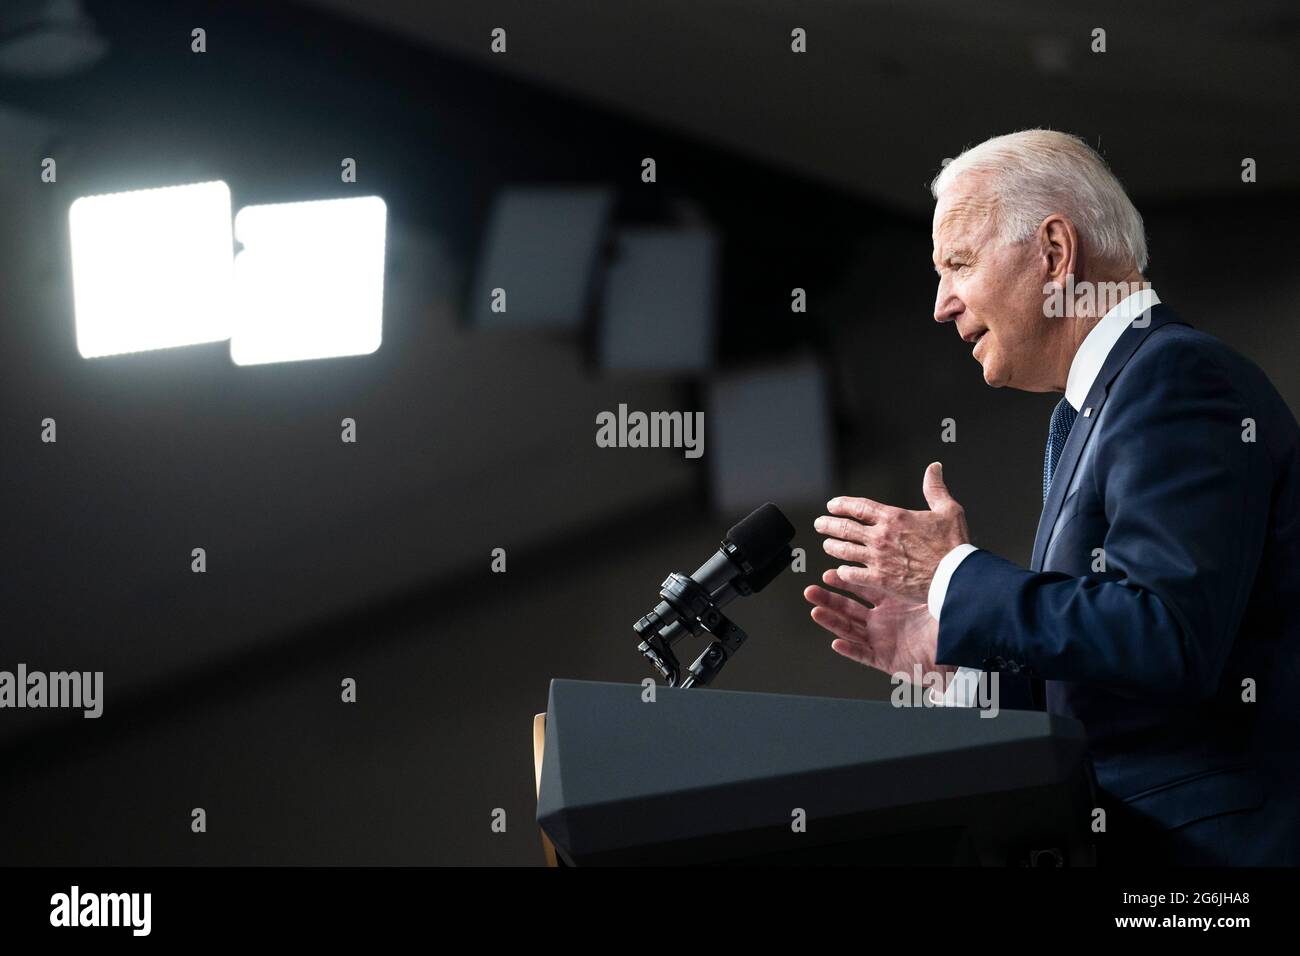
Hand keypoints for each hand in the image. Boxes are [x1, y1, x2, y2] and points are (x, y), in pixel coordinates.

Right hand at [803, 568, 949, 677]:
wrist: (963, 653)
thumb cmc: (952, 624)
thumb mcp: (934, 594)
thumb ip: (923, 574)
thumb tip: (923, 544)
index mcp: (894, 604)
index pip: (863, 589)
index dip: (845, 581)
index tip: (830, 572)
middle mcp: (884, 621)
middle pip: (849, 609)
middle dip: (829, 599)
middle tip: (812, 590)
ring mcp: (883, 640)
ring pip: (850, 630)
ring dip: (832, 621)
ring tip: (815, 611)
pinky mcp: (886, 660)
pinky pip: (864, 655)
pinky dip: (850, 650)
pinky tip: (836, 643)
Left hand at [813, 462, 969, 604]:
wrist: (956, 576)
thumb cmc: (953, 545)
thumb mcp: (948, 510)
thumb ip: (935, 488)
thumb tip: (934, 468)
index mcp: (894, 517)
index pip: (859, 507)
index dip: (842, 505)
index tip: (832, 505)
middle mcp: (881, 536)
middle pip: (845, 527)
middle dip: (829, 524)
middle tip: (820, 524)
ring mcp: (878, 558)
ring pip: (845, 550)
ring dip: (833, 546)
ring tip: (826, 545)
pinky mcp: (880, 579)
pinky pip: (853, 574)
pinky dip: (844, 572)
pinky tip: (840, 571)